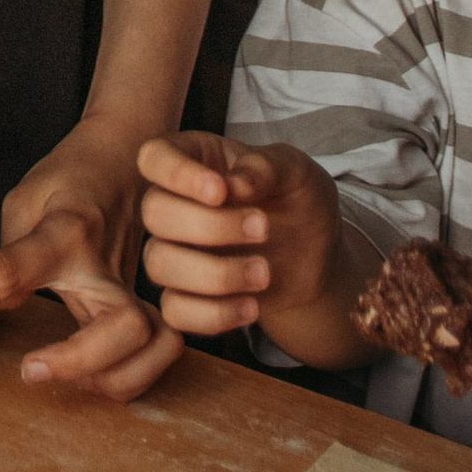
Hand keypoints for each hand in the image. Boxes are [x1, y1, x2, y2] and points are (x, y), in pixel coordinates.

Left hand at [0, 123, 180, 401]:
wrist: (127, 153)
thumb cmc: (70, 178)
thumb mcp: (24, 201)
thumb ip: (7, 257)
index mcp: (65, 232)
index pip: (11, 271)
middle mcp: (106, 265)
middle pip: (123, 327)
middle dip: (78, 362)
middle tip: (30, 370)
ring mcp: (135, 287)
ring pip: (156, 346)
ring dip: (113, 378)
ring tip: (70, 379)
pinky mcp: (150, 302)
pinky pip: (161, 351)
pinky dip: (135, 374)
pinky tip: (96, 374)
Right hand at [136, 131, 343, 340]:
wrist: (316, 253)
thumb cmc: (299, 199)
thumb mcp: (296, 171)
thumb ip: (267, 167)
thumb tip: (234, 184)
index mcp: (194, 160)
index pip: (155, 157)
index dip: (177, 174)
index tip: (220, 191)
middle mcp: (174, 203)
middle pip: (155, 212)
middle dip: (209, 226)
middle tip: (263, 229)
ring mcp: (175, 251)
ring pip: (159, 264)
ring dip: (214, 274)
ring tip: (265, 273)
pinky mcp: (186, 295)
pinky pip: (175, 311)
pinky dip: (212, 314)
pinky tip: (251, 307)